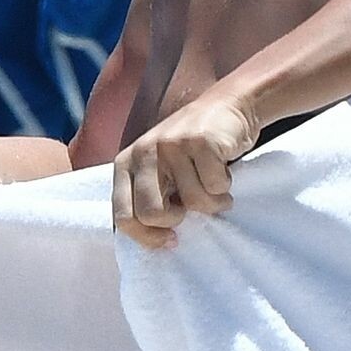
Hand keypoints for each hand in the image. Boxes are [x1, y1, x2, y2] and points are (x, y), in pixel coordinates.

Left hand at [112, 91, 258, 249]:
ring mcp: (171, 144)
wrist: (226, 107)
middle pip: (152, 214)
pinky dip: (226, 185)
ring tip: (213, 183)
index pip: (124, 217)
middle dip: (177, 220)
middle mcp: (144, 152)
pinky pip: (217, 187)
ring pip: (194, 203)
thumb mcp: (159, 172)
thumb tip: (153, 243)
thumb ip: (147, 198)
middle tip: (189, 207)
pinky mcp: (201, 140)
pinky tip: (223, 169)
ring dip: (212, 202)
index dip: (148, 237)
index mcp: (126, 164)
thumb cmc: (191, 152)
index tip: (171, 239)